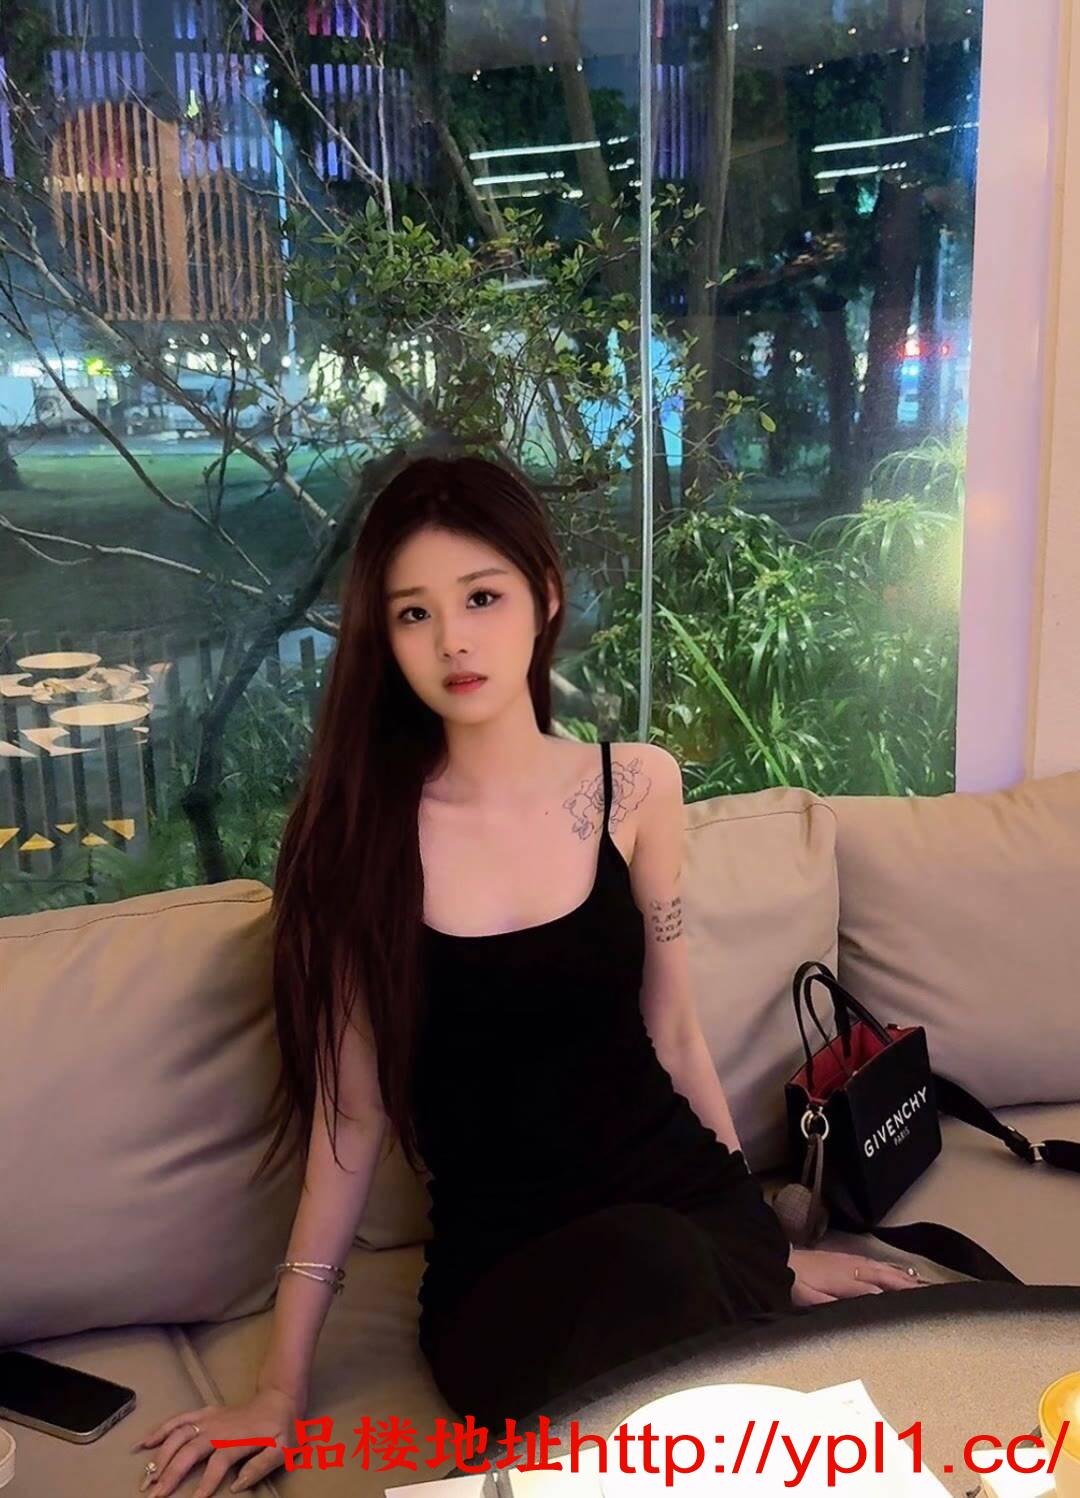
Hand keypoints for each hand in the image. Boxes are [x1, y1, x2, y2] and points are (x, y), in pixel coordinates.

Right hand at [131, 1386, 300, 1496]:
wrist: (279, 1397)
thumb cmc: (282, 1427)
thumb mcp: (283, 1449)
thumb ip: (260, 1467)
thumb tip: (237, 1485)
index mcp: (237, 1439)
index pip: (217, 1463)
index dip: (206, 1483)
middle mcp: (218, 1428)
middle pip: (189, 1451)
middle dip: (171, 1474)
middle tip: (155, 1495)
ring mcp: (208, 1419)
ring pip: (178, 1435)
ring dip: (161, 1456)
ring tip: (146, 1478)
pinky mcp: (204, 1414)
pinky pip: (177, 1420)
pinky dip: (159, 1431)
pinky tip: (143, 1444)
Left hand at [788, 1247, 930, 1306]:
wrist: (780, 1261)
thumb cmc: (795, 1283)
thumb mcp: (812, 1298)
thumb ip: (838, 1303)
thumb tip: (867, 1305)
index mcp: (847, 1280)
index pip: (879, 1292)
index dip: (898, 1301)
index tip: (919, 1311)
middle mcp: (854, 1268)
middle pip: (887, 1278)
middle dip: (909, 1287)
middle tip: (932, 1296)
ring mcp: (852, 1261)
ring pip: (885, 1269)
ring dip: (904, 1277)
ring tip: (924, 1286)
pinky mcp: (849, 1259)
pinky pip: (877, 1264)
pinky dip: (892, 1269)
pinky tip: (899, 1273)